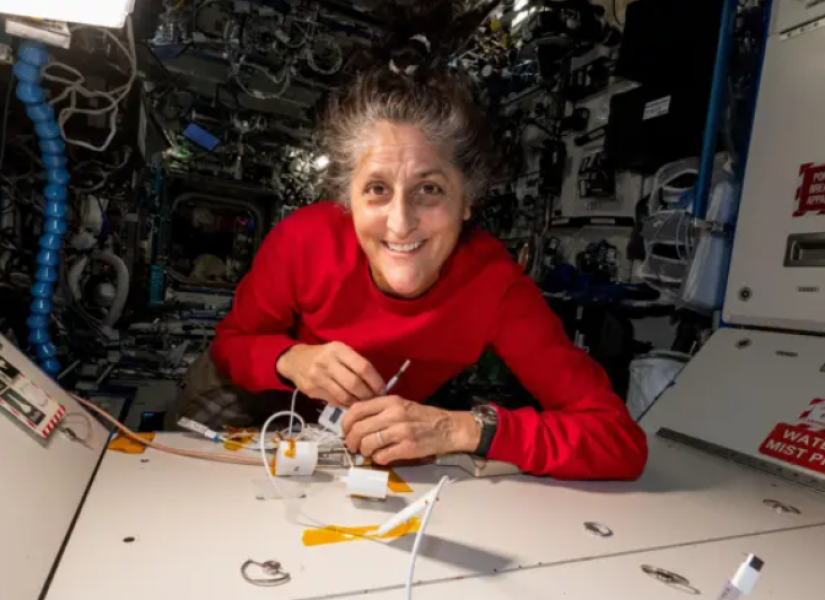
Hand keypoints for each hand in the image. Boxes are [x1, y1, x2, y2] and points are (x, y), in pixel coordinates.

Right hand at [276, 342, 384, 406]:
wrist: (294, 360)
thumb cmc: (324, 356)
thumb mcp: (339, 352)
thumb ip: (356, 364)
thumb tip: (377, 384)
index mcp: (338, 350)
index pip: (362, 367)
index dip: (375, 381)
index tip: (382, 389)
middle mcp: (327, 362)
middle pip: (354, 383)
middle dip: (367, 394)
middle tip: (374, 400)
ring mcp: (318, 377)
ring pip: (344, 396)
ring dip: (357, 402)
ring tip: (363, 403)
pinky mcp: (312, 390)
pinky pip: (334, 401)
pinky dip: (345, 405)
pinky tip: (350, 404)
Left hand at [342, 396, 480, 464]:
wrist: (448, 428)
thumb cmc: (422, 417)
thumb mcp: (400, 405)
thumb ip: (379, 410)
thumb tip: (356, 423)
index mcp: (390, 401)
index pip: (357, 410)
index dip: (346, 423)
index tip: (346, 431)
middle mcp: (394, 414)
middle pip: (359, 429)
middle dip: (351, 441)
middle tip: (353, 447)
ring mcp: (401, 431)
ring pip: (368, 444)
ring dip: (364, 451)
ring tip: (368, 453)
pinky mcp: (408, 448)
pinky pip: (382, 456)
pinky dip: (378, 459)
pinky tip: (382, 457)